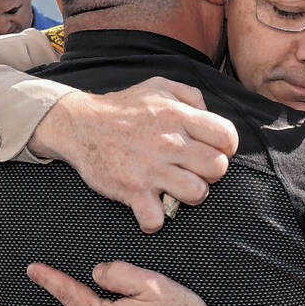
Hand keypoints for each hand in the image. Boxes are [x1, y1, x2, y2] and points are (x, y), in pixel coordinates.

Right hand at [29, 77, 238, 231]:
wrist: (78, 124)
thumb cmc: (123, 108)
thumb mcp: (159, 86)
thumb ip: (191, 95)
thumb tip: (209, 115)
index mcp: (178, 116)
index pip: (227, 136)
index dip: (225, 147)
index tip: (211, 150)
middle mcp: (168, 142)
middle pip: (217, 168)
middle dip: (210, 172)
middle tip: (193, 170)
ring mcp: (150, 168)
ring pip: (196, 194)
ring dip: (189, 195)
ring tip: (175, 187)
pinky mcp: (131, 190)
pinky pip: (157, 218)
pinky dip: (154, 219)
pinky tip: (149, 207)